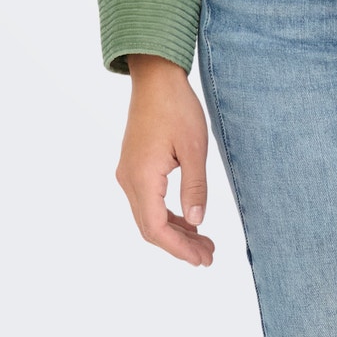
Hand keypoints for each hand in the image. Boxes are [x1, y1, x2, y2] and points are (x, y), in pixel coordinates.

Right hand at [117, 54, 214, 265]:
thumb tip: (197, 222)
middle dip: (179, 245)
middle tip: (208, 255)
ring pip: (148, 216)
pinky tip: (189, 219)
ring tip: (203, 242)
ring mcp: (128, 173)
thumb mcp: (194, 148)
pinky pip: (148, 201)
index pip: (156, 228)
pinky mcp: (134, 166)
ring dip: (175, 231)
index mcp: (142, 178)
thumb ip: (194, 187)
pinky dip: (167, 214)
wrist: (155, 77)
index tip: (202, 258)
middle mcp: (129, 180)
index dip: (179, 248)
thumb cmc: (177, 107)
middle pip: (150, 227)